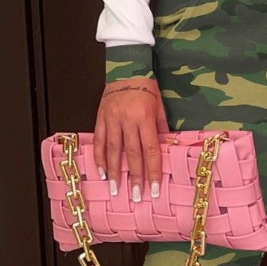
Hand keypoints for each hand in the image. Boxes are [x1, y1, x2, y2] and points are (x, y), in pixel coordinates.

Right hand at [94, 76, 169, 201]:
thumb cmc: (147, 88)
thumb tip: (166, 149)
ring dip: (114, 172)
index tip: (153, 189)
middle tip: (136, 196)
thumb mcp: (160, 106)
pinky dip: (100, 157)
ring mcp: (112, 119)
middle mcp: (127, 120)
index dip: (152, 171)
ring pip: (113, 150)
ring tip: (115, 189)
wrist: (127, 69)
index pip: (150, 150)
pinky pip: (99, 141)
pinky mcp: (100, 118)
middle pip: (132, 154)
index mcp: (145, 117)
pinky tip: (101, 171)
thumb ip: (162, 128)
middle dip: (134, 177)